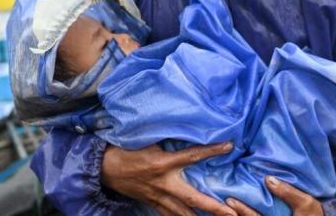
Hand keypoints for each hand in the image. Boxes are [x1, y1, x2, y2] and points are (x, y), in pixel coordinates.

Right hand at [101, 142, 236, 215]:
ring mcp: (157, 197)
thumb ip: (168, 139)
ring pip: (182, 213)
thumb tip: (187, 128)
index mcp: (163, 163)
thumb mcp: (147, 139)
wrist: (103, 167)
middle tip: (232, 213)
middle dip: (214, 207)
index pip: (193, 156)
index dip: (212, 150)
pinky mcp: (152, 203)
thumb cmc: (126, 148)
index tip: (229, 145)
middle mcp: (163, 184)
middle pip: (193, 198)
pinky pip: (169, 215)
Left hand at [226, 176, 323, 215]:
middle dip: (233, 214)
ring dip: (237, 215)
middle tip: (221, 202)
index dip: (241, 210)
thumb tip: (269, 179)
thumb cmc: (314, 215)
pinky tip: (235, 210)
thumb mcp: (306, 203)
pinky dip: (245, 215)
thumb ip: (288, 192)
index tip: (230, 200)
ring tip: (223, 206)